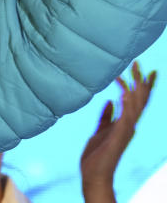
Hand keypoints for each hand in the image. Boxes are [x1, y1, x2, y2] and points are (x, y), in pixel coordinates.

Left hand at [80, 61, 156, 201]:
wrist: (94, 174)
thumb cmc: (97, 154)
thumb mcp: (100, 130)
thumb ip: (106, 116)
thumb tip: (109, 101)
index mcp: (125, 123)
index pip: (136, 100)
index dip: (140, 85)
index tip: (142, 69)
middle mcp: (129, 125)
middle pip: (139, 100)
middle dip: (140, 81)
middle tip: (138, 62)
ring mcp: (126, 131)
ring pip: (136, 106)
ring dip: (136, 89)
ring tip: (136, 72)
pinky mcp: (119, 137)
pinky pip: (125, 119)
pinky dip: (127, 106)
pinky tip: (126, 94)